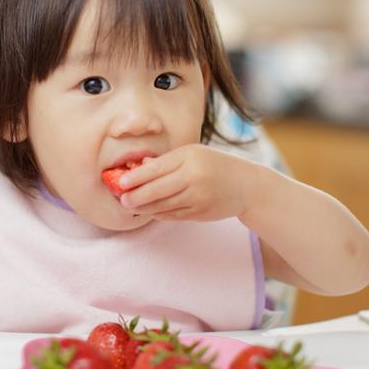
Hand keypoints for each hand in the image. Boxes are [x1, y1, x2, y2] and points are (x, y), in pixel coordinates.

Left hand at [118, 144, 261, 221]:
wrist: (246, 186)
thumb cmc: (215, 165)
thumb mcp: (194, 154)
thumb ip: (167, 161)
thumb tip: (139, 168)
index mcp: (189, 157)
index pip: (157, 169)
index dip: (136, 177)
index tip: (121, 182)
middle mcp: (193, 177)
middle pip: (156, 190)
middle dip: (135, 196)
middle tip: (122, 200)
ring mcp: (197, 197)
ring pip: (162, 206)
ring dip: (144, 208)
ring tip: (132, 206)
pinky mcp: (199, 213)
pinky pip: (172, 215)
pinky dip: (159, 213)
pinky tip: (150, 211)